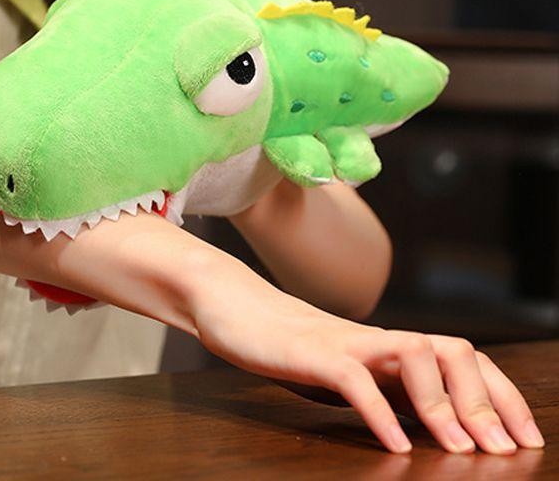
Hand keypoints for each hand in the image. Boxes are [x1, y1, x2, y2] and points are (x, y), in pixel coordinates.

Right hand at [195, 293, 543, 453]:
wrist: (234, 308)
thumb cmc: (288, 348)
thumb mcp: (347, 375)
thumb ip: (384, 394)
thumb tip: (428, 432)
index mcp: (390, 349)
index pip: (461, 359)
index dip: (500, 396)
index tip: (525, 439)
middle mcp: (378, 341)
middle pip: (451, 350)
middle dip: (485, 400)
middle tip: (501, 450)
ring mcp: (347, 342)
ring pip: (414, 353)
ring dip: (443, 403)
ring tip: (458, 448)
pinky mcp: (313, 353)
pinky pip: (354, 379)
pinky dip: (379, 413)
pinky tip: (395, 446)